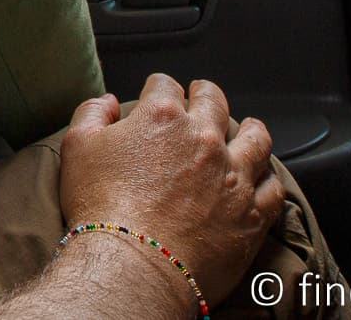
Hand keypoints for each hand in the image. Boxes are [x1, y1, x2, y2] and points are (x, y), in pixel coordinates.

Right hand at [56, 77, 283, 307]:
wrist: (132, 265)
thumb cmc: (100, 208)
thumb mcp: (77, 148)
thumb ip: (92, 113)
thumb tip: (109, 102)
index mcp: (162, 117)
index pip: (165, 85)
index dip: (159, 87)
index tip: (158, 93)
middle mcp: (203, 138)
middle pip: (214, 101)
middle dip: (205, 94)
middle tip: (202, 96)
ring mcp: (232, 175)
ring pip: (256, 139)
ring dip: (251, 129)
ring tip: (249, 128)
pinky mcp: (251, 212)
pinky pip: (272, 187)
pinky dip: (268, 178)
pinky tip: (262, 177)